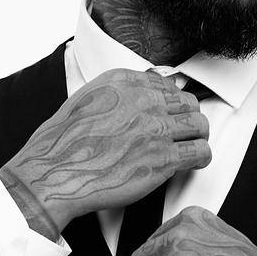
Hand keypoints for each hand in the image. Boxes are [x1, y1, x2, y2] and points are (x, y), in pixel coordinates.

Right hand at [1, 68, 210, 231]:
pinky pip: (200, 152)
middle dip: (187, 117)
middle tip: (182, 132)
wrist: (54, 173)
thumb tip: (128, 102)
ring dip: (198, 136)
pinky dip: (202, 157)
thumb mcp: (83, 101)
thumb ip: (112, 97)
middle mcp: (143, 100)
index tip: (169, 113)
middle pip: (186, 102)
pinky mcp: (163, 158)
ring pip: (199, 124)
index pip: (165, 84)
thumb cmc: (61, 144)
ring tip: (192, 146)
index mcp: (123, 82)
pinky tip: (194, 162)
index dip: (170, 102)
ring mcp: (155, 129)